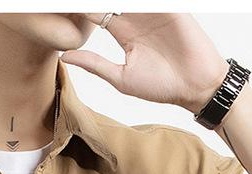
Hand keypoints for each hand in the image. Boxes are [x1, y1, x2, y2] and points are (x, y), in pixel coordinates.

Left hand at [60, 13, 229, 113]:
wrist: (193, 87)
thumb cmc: (160, 86)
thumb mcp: (120, 77)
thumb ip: (94, 64)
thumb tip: (64, 55)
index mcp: (123, 32)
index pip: (95, 13)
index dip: (80, 9)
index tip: (57, 5)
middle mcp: (136, 17)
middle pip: (108, 1)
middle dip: (91, 0)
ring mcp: (153, 10)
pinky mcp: (170, 7)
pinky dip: (143, 0)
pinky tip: (133, 2)